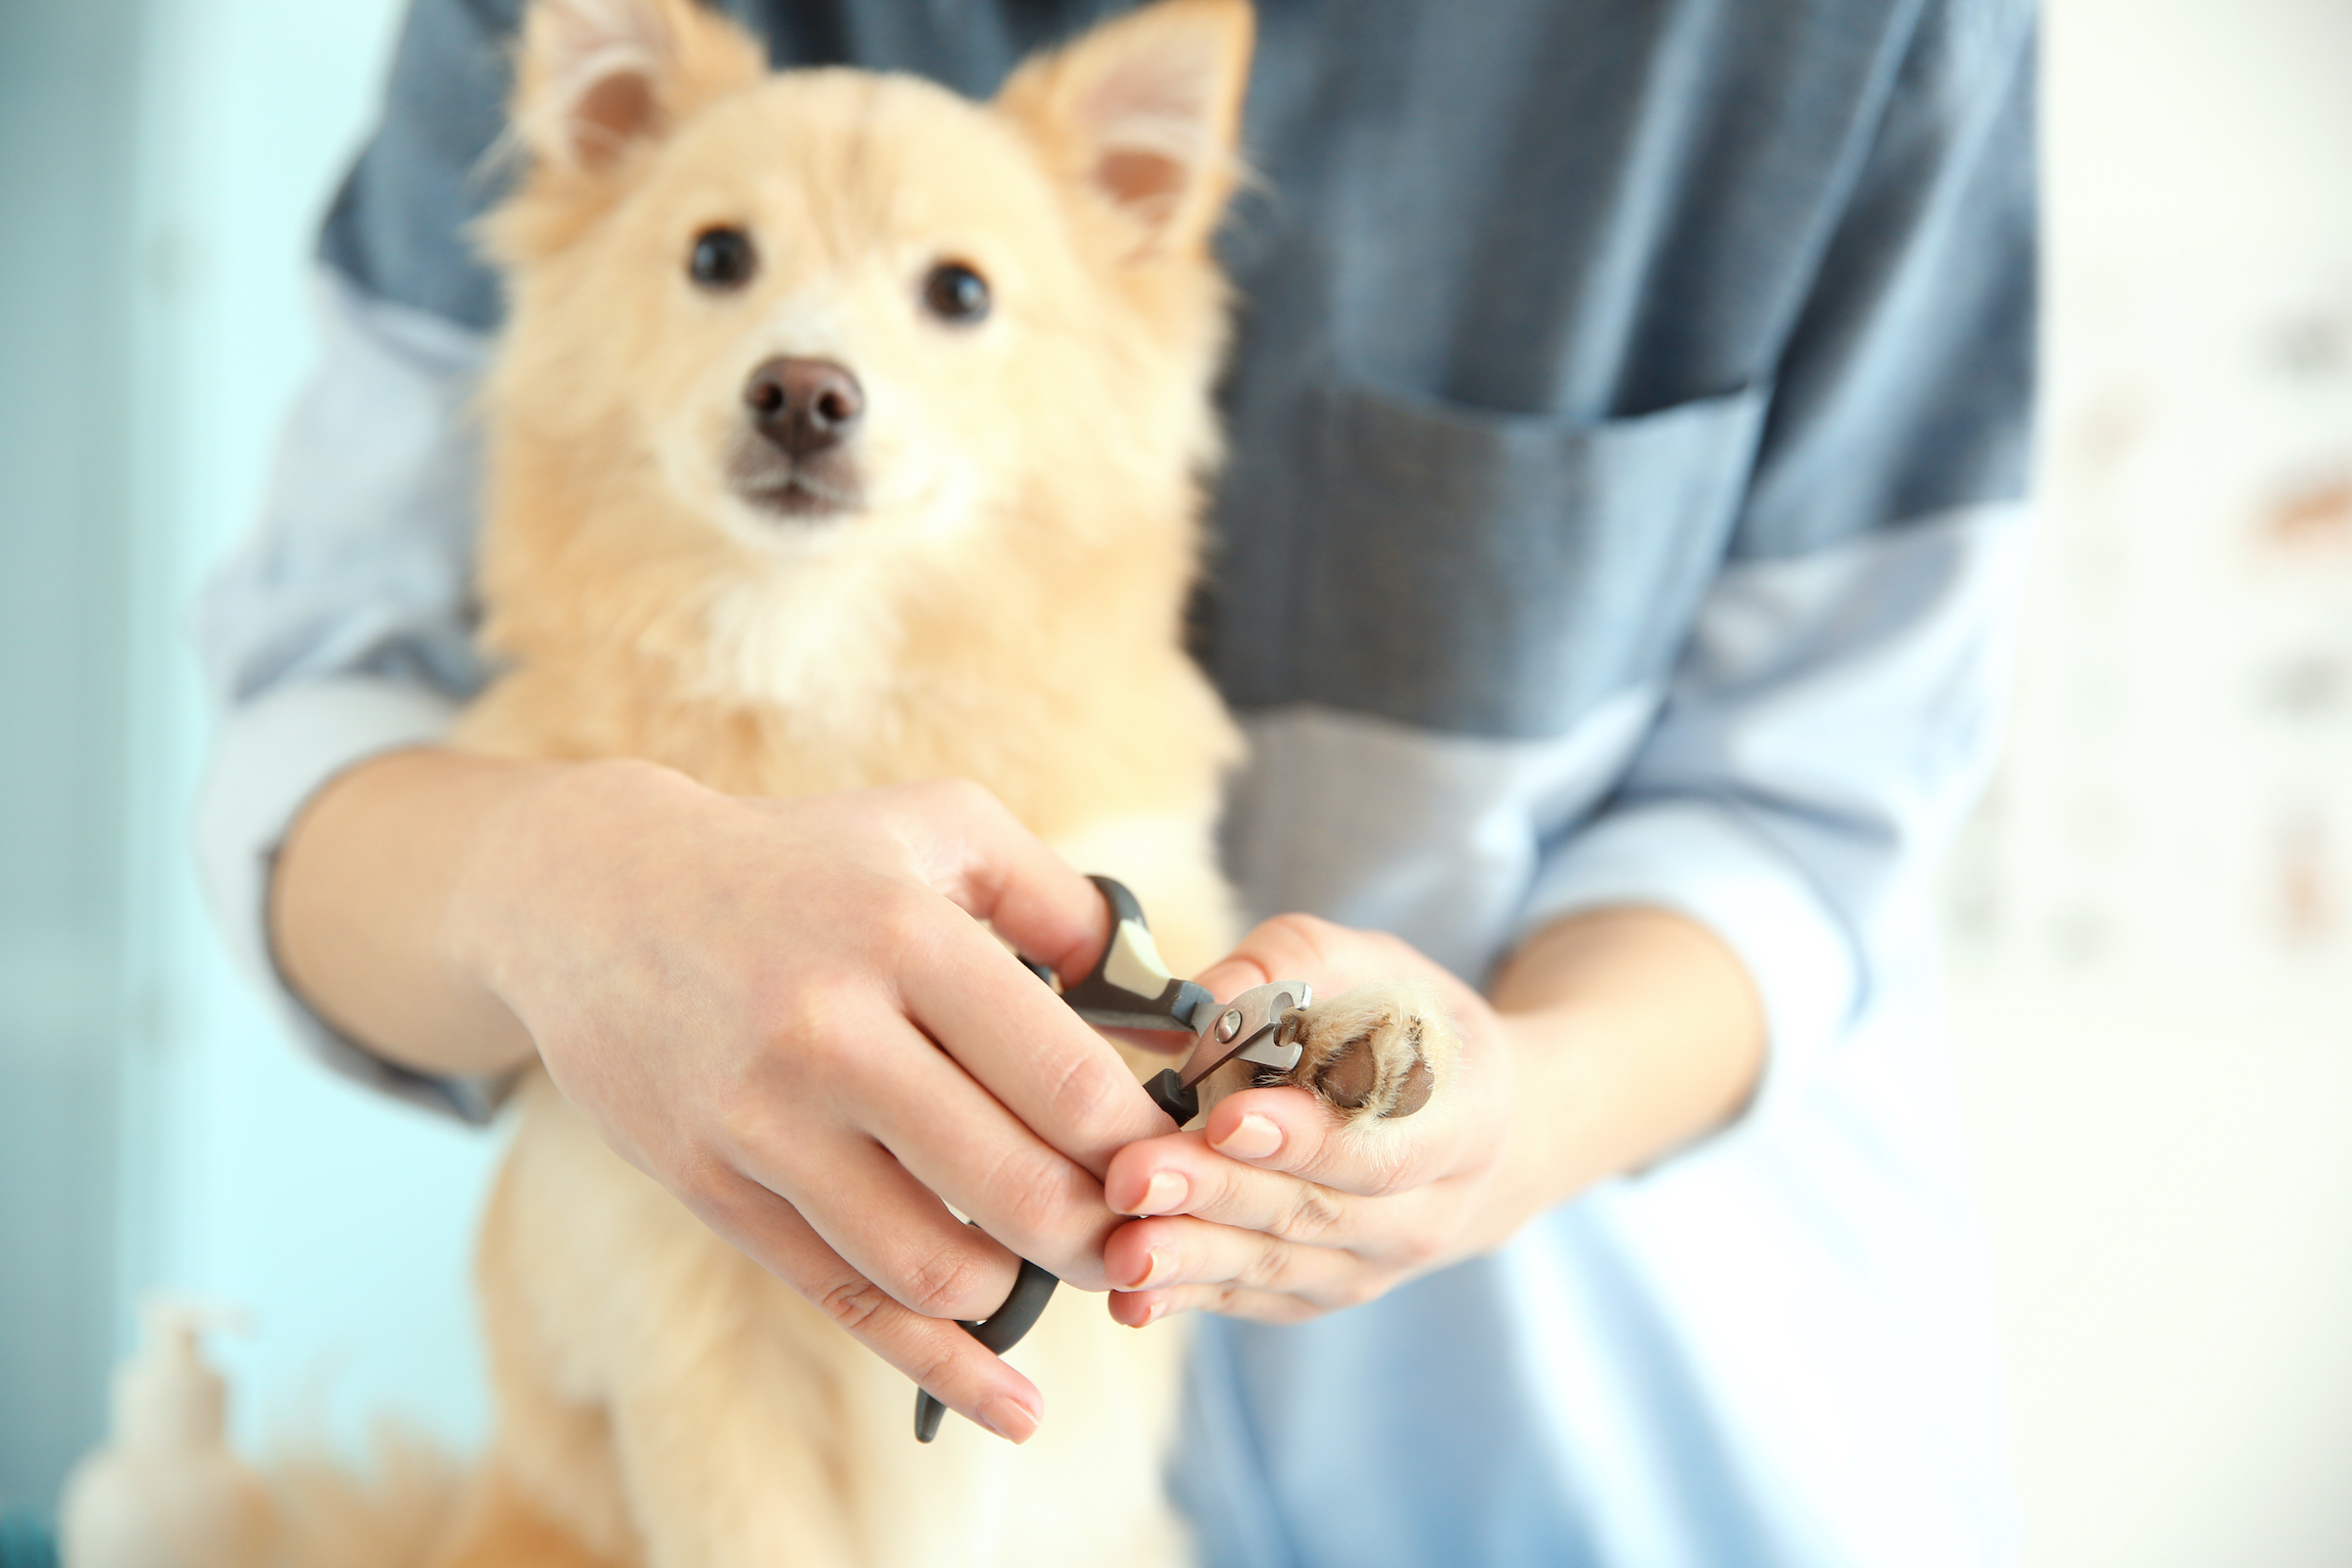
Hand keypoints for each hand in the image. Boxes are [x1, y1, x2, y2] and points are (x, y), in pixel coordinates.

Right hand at [437, 761, 1172, 1439]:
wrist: (597, 896)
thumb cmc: (802, 861)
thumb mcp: (941, 828)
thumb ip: (1065, 903)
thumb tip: (1161, 1007)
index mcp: (904, 937)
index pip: (1070, 1086)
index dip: (1146, 1146)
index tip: (1172, 1158)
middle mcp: (831, 1034)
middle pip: (1022, 1193)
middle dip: (1105, 1234)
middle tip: (1135, 1231)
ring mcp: (763, 1123)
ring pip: (939, 1268)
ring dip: (1024, 1289)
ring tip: (1048, 1257)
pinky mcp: (716, 1188)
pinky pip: (848, 1302)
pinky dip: (941, 1364)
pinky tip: (1009, 1401)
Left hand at [1095, 915, 1537, 1325]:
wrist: (1464, 1132)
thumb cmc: (1407, 1029)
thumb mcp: (1371, 967)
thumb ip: (1290, 969)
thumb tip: (1202, 1001)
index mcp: (1465, 1120)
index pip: (1384, 1144)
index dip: (1306, 1140)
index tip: (1225, 1120)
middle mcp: (1429, 1213)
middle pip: (1316, 1212)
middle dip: (1219, 1194)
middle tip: (1134, 1176)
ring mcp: (1374, 1266)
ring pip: (1277, 1266)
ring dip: (1193, 1259)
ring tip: (1121, 1249)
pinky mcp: (1320, 1295)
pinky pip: (1251, 1301)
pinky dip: (1189, 1299)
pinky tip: (1129, 1299)